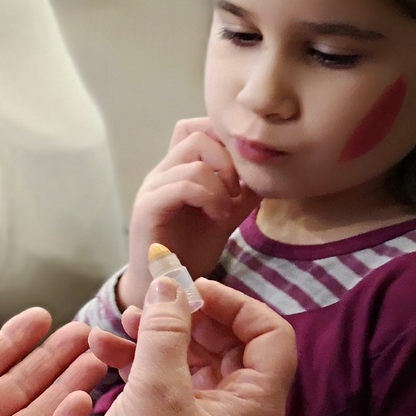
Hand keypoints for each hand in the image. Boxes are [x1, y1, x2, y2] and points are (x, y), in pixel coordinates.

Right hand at [67, 276, 294, 415]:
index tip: (188, 291)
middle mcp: (242, 414)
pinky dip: (142, 362)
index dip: (232, 304)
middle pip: (230, 343)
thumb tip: (169, 286)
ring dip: (158, 337)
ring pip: (194, 360)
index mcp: (257, 407)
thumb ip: (165, 331)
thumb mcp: (155, 391)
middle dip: (187, 317)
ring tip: (118, 322)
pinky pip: (170, 382)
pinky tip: (105, 350)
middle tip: (149, 302)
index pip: (270, 334)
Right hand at [119, 117, 259, 309]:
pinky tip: (217, 217)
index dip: (222, 139)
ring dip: (220, 183)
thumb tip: (267, 172)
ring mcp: (152, 189)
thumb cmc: (190, 251)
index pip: (194, 127)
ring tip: (225, 210)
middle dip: (226, 159)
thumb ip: (242, 193)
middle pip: (195, 133)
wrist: (166, 288)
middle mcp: (160, 173)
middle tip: (236, 191)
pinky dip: (208, 197)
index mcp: (176, 170)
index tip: (240, 171)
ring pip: (193, 158)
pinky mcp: (148, 208)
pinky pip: (182, 185)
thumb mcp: (225, 215)